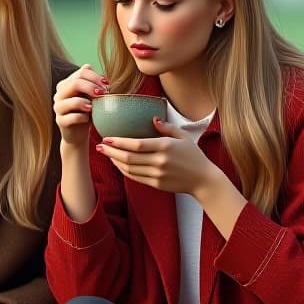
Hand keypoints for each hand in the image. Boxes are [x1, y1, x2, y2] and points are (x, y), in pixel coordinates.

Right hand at [54, 64, 108, 147]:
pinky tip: (89, 119)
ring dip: (85, 103)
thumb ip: (90, 82)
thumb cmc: (86, 112)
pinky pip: (72, 118)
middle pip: (74, 84)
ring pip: (71, 101)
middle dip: (91, 87)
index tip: (107, 84)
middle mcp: (59, 94)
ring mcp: (58, 108)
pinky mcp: (60, 122)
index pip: (80, 73)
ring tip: (94, 108)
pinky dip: (83, 118)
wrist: (78, 134)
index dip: (95, 77)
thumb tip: (88, 66)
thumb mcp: (90, 96)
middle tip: (103, 94)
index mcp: (67, 84)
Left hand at [97, 118, 219, 197]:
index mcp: (165, 147)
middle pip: (128, 157)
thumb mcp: (183, 136)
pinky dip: (123, 170)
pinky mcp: (156, 184)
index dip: (119, 142)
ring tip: (106, 154)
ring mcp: (157, 175)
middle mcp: (159, 161)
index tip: (106, 138)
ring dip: (115, 161)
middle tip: (99, 146)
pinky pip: (135, 177)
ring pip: (129, 168)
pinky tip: (117, 163)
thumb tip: (152, 119)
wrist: (203, 180)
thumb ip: (167, 127)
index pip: (136, 145)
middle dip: (111, 152)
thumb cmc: (193, 155)